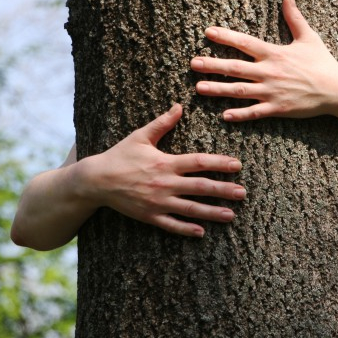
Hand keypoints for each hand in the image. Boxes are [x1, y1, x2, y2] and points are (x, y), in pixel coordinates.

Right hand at [79, 104, 245, 237]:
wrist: (95, 180)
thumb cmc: (119, 156)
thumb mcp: (140, 136)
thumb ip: (162, 123)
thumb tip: (179, 106)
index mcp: (166, 162)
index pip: (199, 162)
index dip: (220, 164)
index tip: (238, 166)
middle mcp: (165, 183)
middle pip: (200, 187)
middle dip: (223, 190)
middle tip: (242, 193)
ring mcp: (158, 202)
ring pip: (190, 209)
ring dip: (212, 212)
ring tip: (231, 215)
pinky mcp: (149, 216)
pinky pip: (171, 225)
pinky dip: (186, 229)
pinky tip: (201, 232)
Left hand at [191, 0, 337, 120]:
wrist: (337, 90)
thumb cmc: (323, 62)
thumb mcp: (309, 37)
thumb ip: (294, 17)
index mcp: (275, 53)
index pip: (245, 43)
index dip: (225, 36)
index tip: (207, 32)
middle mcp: (270, 72)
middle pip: (236, 67)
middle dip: (212, 65)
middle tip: (193, 63)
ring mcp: (273, 92)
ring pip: (240, 90)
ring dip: (218, 89)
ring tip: (199, 88)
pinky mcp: (278, 108)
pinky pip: (255, 112)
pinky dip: (239, 115)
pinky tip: (224, 116)